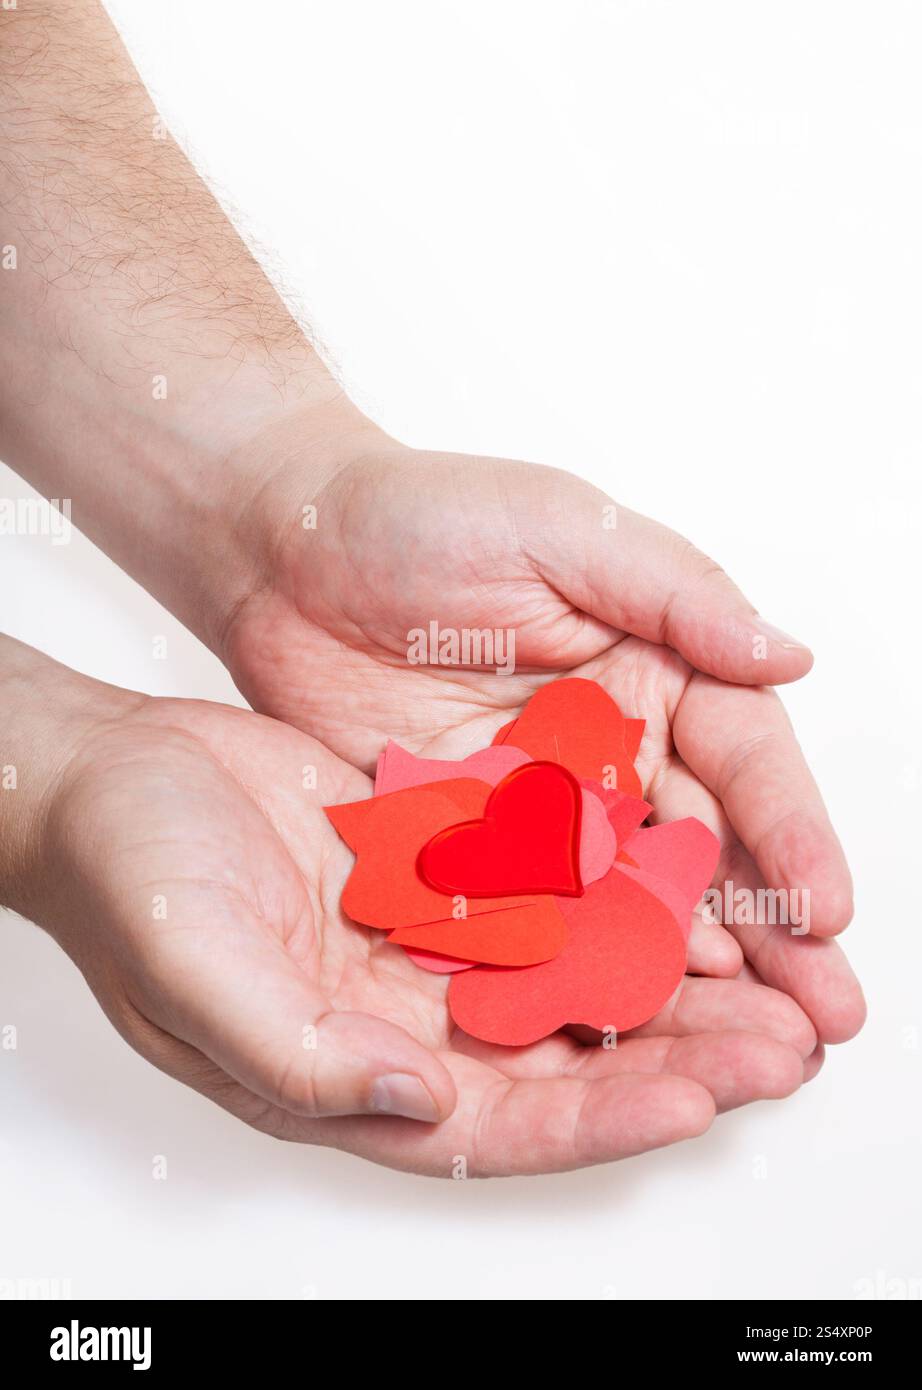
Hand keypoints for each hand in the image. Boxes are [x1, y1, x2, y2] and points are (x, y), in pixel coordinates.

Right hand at [1, 638, 820, 1176]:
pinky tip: (677, 873)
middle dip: (676, 1055)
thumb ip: (300, 1052)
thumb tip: (414, 1102)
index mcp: (353, 1073)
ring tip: (767, 971)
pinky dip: (610, 887)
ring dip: (665, 973)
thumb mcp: (196, 970)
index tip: (698, 1097)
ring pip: (571, 973)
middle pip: (564, 1059)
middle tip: (782, 1043)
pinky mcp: (439, 865)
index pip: (501, 1123)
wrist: (112, 774)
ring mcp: (427, 941)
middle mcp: (405, 1019)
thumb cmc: (126, 876)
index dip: (602, 1119)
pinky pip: (543, 887)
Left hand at [221, 424, 865, 1051]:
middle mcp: (611, 744)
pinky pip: (528, 912)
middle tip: (824, 1012)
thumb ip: (677, 595)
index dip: (789, 832)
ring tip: (745, 1044)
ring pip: (626, 897)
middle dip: (769, 928)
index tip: (826, 905)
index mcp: (653, 665)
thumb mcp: (562, 529)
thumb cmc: (419, 513)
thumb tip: (790, 655)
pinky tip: (616, 1019)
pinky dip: (571, 966)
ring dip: (684, 968)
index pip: (742, 758)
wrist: (283, 552)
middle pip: (702, 847)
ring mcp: (541, 804)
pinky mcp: (468, 844)